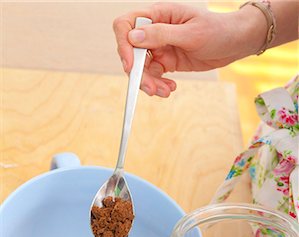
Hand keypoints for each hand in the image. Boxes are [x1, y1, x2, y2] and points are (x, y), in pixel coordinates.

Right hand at [113, 2, 266, 96]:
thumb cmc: (217, 30)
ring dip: (150, 83)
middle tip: (151, 89)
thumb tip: (133, 37)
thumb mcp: (190, 33)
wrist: (235, 43)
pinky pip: (154, 76)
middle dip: (139, 73)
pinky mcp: (167, 62)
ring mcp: (160, 47)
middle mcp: (155, 31)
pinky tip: (170, 88)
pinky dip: (159, 85)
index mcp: (158, 15)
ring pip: (142, 68)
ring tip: (165, 91)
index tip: (130, 66)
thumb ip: (161, 35)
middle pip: (132, 52)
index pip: (127, 25)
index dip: (123, 45)